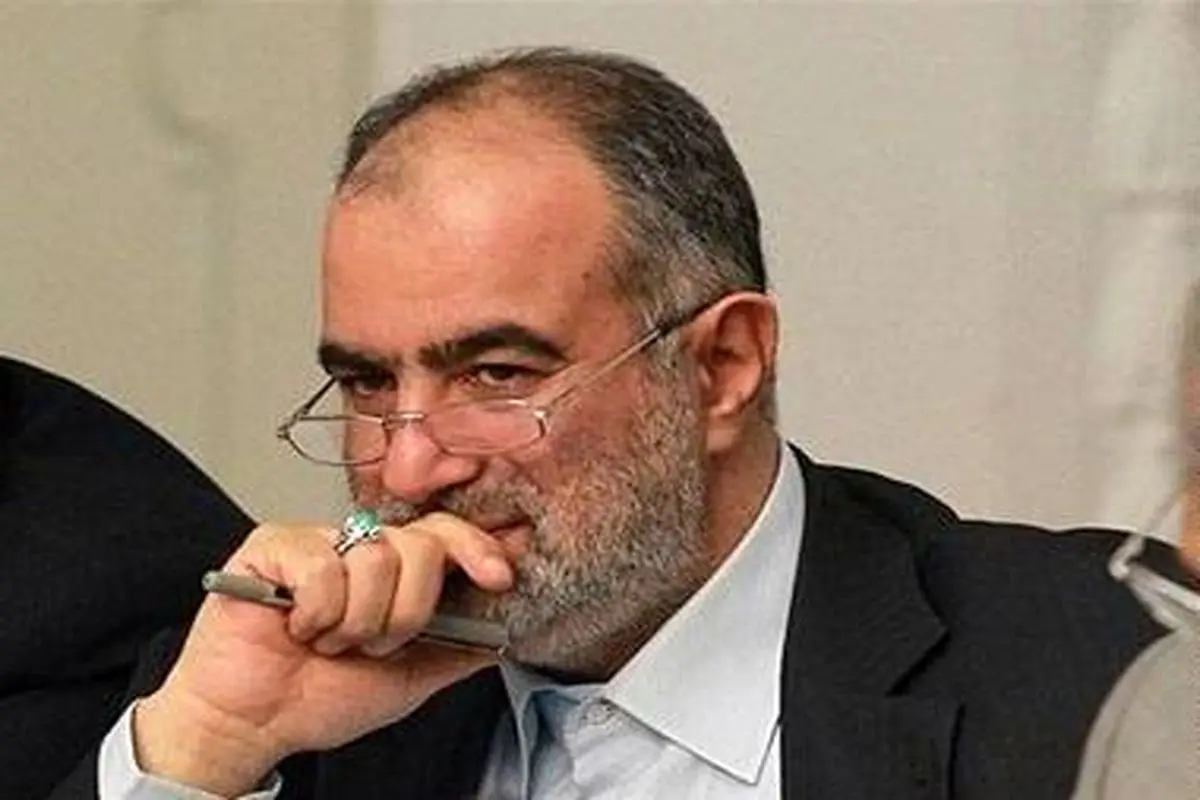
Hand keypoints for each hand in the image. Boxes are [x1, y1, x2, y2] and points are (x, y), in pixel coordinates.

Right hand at [133, 513, 513, 796]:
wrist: (252, 724)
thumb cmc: (316, 698)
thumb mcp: (409, 680)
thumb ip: (457, 652)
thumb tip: (508, 630)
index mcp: (396, 574)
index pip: (447, 535)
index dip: (477, 548)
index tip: (500, 577)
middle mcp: (362, 549)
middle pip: (421, 545)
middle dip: (405, 614)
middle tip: (371, 645)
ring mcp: (319, 541)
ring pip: (375, 558)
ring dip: (355, 622)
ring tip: (328, 641)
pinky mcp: (274, 544)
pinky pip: (322, 565)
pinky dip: (316, 612)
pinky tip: (297, 627)